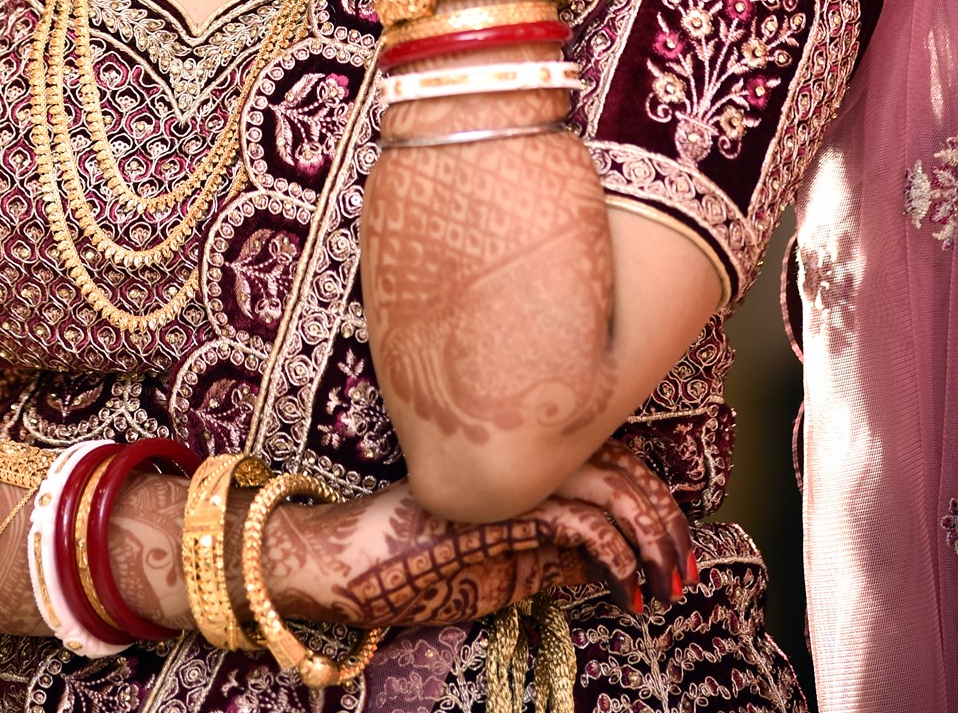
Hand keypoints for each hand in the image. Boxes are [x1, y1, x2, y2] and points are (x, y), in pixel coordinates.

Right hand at [261, 440, 695, 628]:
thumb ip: (554, 552)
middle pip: (622, 465)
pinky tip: (625, 591)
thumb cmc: (423, 564)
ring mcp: (512, 472)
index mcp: (527, 454)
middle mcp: (524, 450)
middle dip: (667, 521)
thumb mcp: (508, 563)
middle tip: (685, 570)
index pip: (613, 456)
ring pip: (611, 487)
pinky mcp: (502, 506)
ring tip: (668, 586)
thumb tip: (608, 560)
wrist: (356, 561)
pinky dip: (615, 557)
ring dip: (652, 539)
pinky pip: (579, 523)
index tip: (679, 551)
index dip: (656, 498)